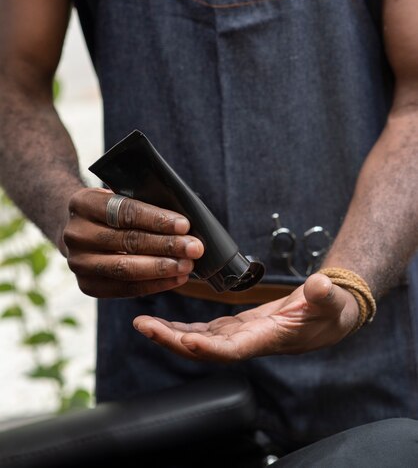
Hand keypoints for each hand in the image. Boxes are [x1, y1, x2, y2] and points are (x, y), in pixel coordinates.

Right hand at [63, 187, 203, 297]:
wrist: (81, 231)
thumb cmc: (112, 210)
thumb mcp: (120, 196)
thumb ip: (144, 203)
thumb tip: (184, 223)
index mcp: (82, 203)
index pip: (124, 211)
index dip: (156, 219)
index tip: (184, 225)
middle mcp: (75, 233)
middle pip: (127, 241)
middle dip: (165, 245)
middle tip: (194, 248)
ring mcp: (77, 262)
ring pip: (125, 268)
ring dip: (162, 268)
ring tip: (187, 265)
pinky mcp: (86, 285)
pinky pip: (124, 288)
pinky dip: (153, 284)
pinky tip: (176, 279)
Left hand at [133, 273, 359, 360]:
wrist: (329, 316)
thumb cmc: (332, 310)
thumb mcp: (332, 300)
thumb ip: (325, 294)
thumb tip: (320, 285)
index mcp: (269, 338)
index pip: (235, 349)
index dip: (210, 348)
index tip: (186, 341)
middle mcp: (249, 342)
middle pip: (206, 348)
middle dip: (173, 340)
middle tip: (144, 327)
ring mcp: (241, 335)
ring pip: (200, 341)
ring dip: (170, 335)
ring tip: (143, 324)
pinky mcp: (238, 326)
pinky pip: (205, 331)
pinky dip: (183, 328)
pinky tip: (164, 323)